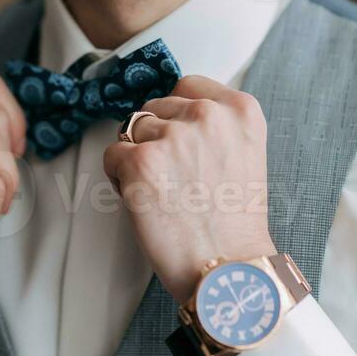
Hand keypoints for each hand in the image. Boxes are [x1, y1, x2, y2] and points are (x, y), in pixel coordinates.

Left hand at [103, 75, 275, 304]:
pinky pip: (113, 154)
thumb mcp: (244, 154)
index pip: (188, 85)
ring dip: (138, 156)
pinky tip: (145, 202)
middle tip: (176, 178)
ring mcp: (172, 135)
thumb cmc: (234, 224)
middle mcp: (208, 114)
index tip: (184, 140)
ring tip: (163, 192)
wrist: (228, 270)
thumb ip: (215, 125)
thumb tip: (172, 113)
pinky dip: (120, 178)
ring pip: (132, 129)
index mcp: (240, 109)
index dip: (178, 115)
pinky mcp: (140, 160)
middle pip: (157, 106)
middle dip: (157, 137)